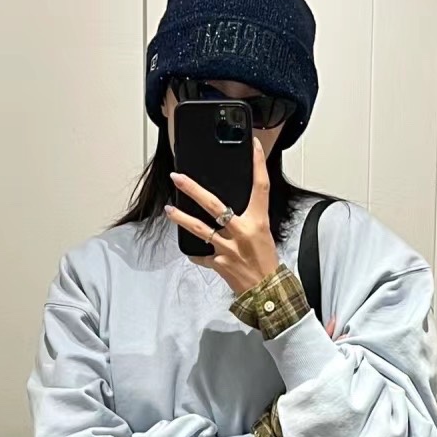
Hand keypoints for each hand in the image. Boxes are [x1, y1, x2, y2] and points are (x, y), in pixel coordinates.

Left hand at [167, 137, 278, 293]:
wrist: (267, 291)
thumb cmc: (266, 261)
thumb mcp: (264, 232)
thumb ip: (249, 216)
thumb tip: (229, 204)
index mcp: (258, 221)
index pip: (260, 187)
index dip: (257, 164)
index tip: (251, 145)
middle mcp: (242, 232)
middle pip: (214, 205)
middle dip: (193, 189)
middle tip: (178, 177)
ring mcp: (228, 249)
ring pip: (200, 229)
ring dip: (182, 218)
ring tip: (169, 209)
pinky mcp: (219, 264)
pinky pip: (201, 255)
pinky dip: (195, 252)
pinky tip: (189, 248)